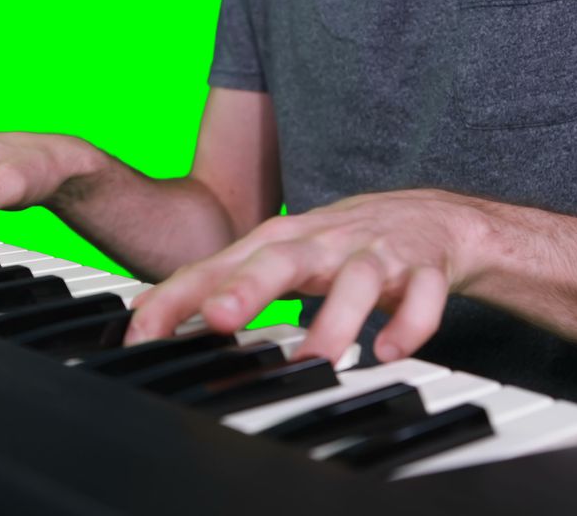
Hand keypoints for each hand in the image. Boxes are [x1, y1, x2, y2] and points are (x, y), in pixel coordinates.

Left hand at [125, 189, 492, 363]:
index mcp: (279, 241)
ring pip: (356, 280)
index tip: (142, 334)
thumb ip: (219, 281)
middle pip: (281, 259)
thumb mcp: (278, 254)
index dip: (178, 299)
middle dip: (248, 287)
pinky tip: (389, 352)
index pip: (218, 266)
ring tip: (316, 359)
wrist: (433, 218)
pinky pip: (421, 298)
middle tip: (218, 318)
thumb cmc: (340, 243)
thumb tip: (151, 312)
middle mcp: (321, 243)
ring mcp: (374, 254)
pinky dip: (409, 324)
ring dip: (336, 319)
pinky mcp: (423, 270)